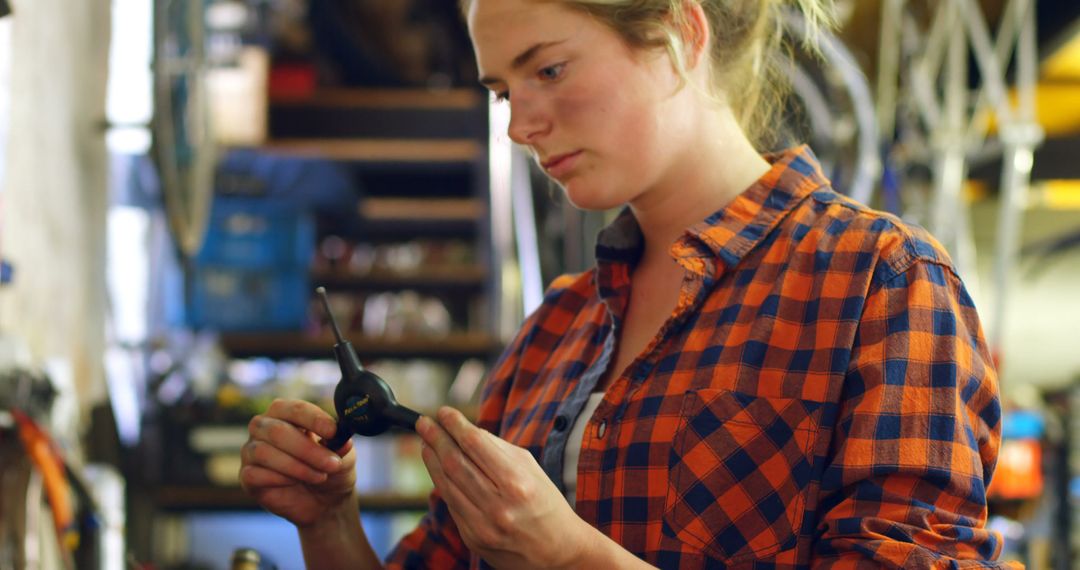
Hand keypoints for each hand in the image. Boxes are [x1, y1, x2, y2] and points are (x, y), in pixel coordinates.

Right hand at [239, 399, 356, 527]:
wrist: (323, 501)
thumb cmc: (330, 468)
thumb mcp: (343, 455)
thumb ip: (341, 446)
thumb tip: (343, 441)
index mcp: (287, 413)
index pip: (295, 409)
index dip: (314, 419)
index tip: (333, 432)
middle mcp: (264, 427)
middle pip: (277, 431)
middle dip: (307, 450)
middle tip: (331, 464)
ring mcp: (252, 450)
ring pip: (265, 452)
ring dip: (297, 467)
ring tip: (320, 477)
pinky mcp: (247, 475)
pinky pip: (256, 474)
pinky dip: (280, 479)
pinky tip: (294, 483)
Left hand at [417, 406, 598, 569]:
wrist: (558, 551)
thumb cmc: (546, 503)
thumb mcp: (531, 468)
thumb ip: (497, 448)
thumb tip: (465, 430)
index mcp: (517, 483)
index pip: (475, 445)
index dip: (455, 425)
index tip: (443, 412)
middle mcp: (498, 506)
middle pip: (454, 463)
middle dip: (435, 438)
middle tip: (424, 423)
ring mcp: (482, 526)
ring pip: (446, 484)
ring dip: (431, 460)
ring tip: (426, 443)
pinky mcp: (472, 539)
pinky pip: (452, 504)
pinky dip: (442, 482)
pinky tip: (438, 468)